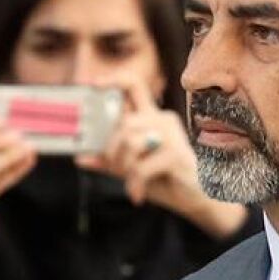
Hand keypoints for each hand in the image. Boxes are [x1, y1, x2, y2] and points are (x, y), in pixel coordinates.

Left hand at [76, 75, 247, 238]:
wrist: (197, 199)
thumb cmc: (166, 180)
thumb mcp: (132, 170)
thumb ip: (109, 161)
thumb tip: (81, 158)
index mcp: (151, 117)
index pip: (134, 85)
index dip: (113, 80)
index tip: (94, 84)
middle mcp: (162, 119)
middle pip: (122, 122)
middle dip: (110, 150)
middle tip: (116, 169)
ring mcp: (171, 134)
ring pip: (128, 141)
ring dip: (123, 167)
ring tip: (131, 182)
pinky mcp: (176, 153)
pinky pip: (140, 165)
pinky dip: (134, 183)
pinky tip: (138, 194)